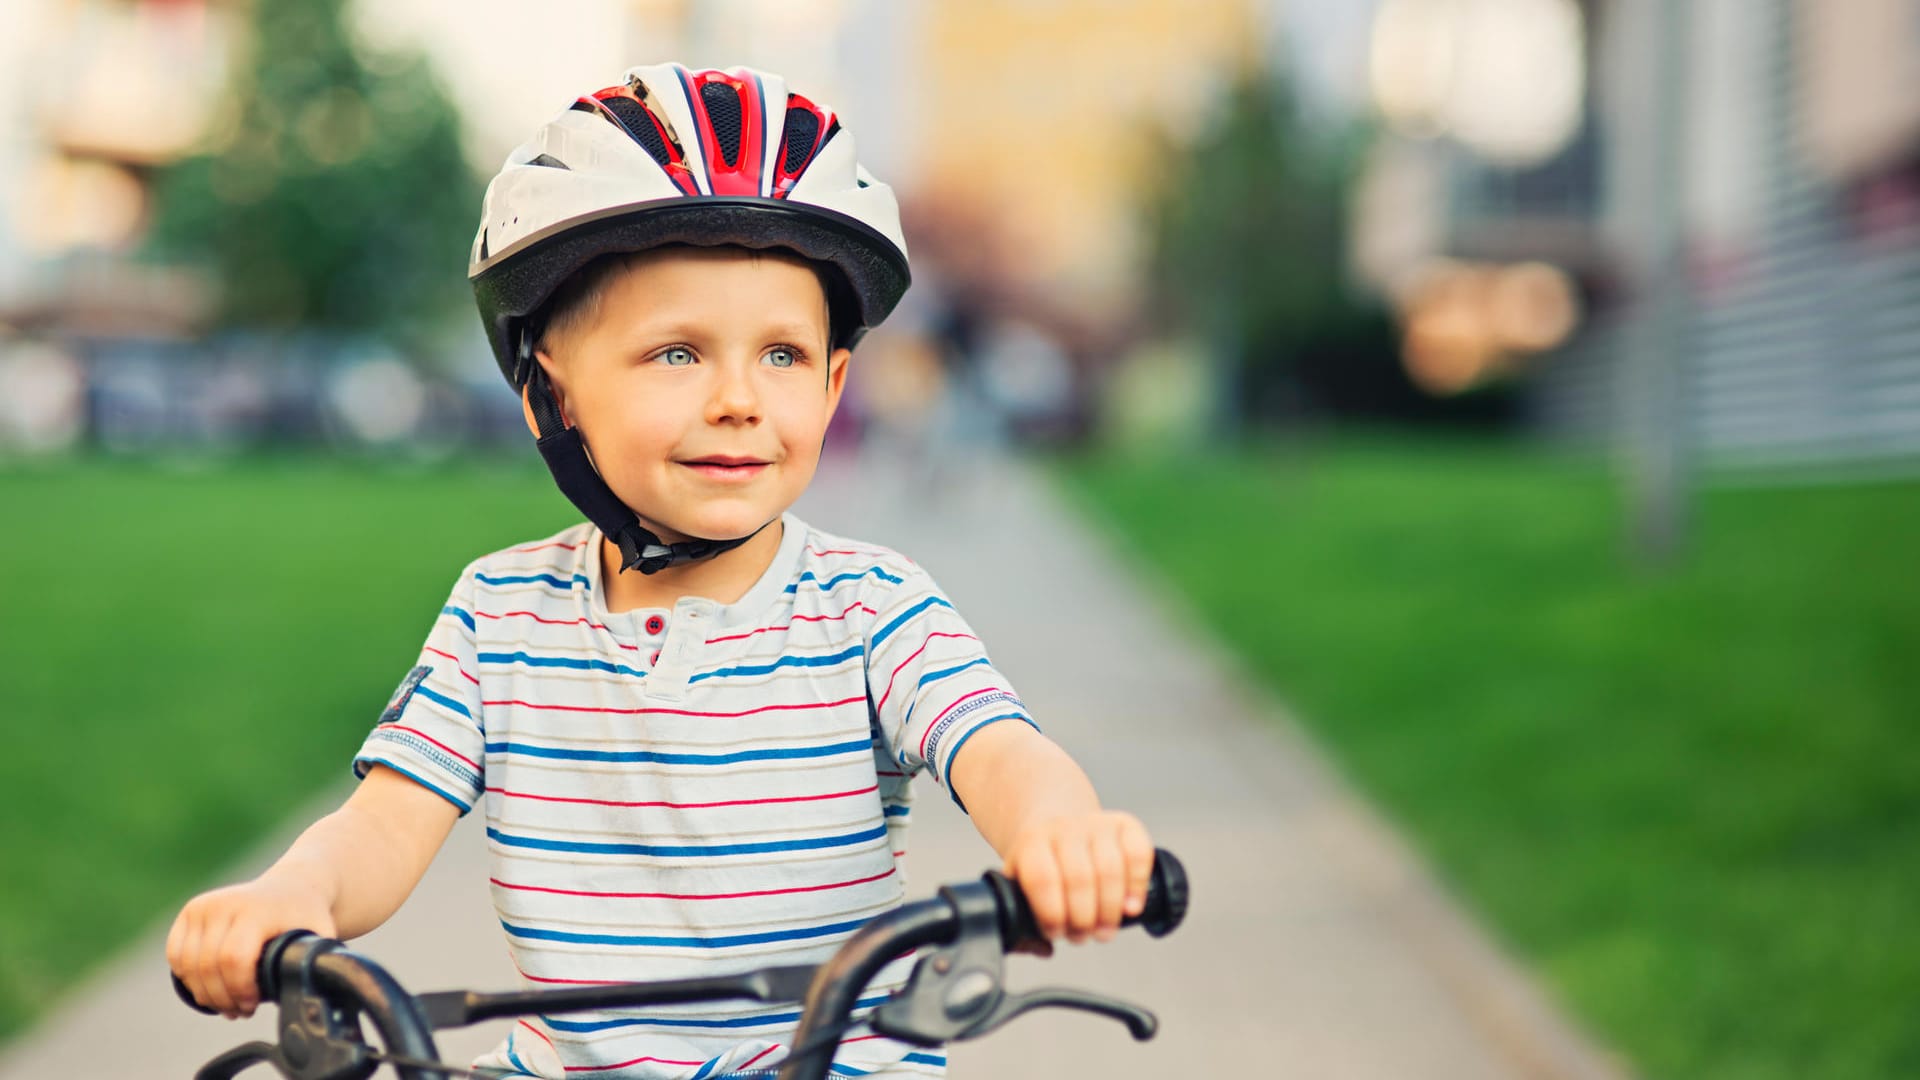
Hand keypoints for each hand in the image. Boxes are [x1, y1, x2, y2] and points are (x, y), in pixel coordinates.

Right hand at [166, 875, 336, 1017]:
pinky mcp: (191, 910)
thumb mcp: (321, 936)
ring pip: (189, 964)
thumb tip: (309, 996)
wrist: (293, 887)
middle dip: (222, 997)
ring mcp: (204, 905)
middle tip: (239, 1011)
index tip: (253, 1005)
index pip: (234, 958)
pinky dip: (187, 977)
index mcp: (256, 910)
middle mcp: (225, 903)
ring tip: (226, 1004)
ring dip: (205, 993)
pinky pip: (176, 954)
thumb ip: (318, 964)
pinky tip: (208, 987)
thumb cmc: (307, 918)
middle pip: (208, 966)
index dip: (239, 989)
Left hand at [1003, 810, 1153, 945]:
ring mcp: (1097, 823)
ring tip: (1104, 931)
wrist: (1059, 830)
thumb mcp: (1021, 888)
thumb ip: (1022, 921)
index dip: (1051, 914)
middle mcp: (1064, 828)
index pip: (1042, 879)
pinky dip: (1137, 886)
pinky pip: (1139, 854)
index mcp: (1032, 843)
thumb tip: (1042, 949)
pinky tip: (1130, 908)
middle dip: (1083, 919)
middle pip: (1079, 879)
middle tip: (1082, 936)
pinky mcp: (1126, 825)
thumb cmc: (1043, 867)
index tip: (1056, 932)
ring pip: (1110, 870)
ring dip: (1110, 912)